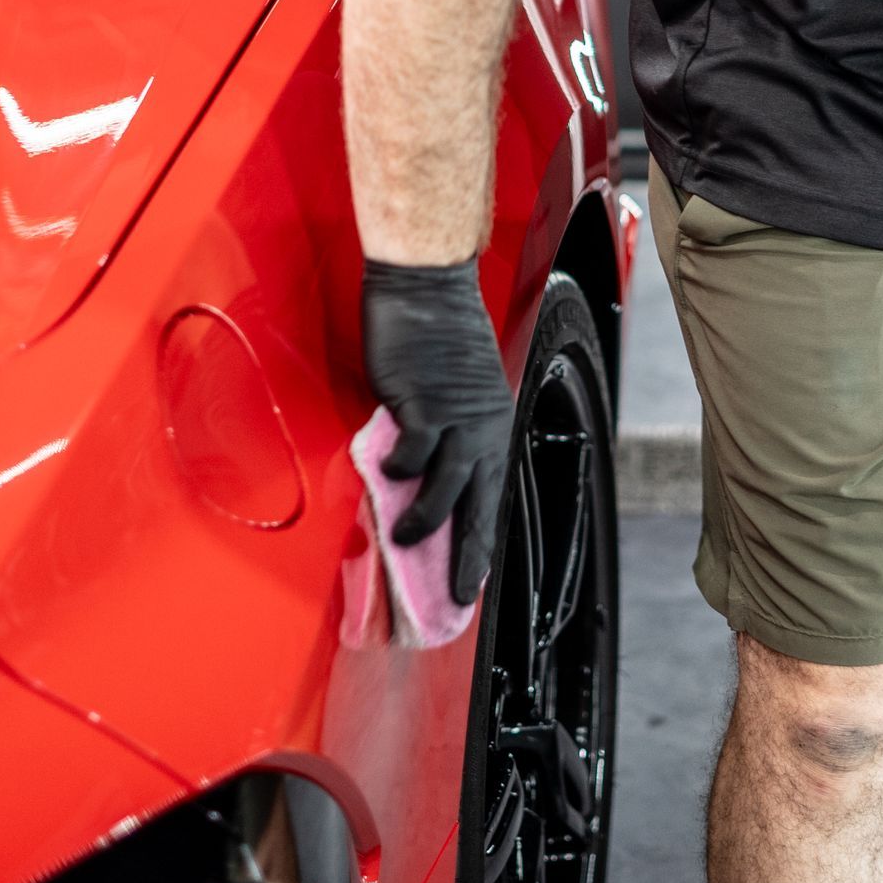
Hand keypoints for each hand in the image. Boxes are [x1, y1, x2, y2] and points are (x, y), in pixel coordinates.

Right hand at [361, 260, 513, 605]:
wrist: (426, 286)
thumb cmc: (436, 334)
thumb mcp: (452, 391)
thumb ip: (442, 435)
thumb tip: (417, 480)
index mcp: (491, 427)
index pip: (493, 499)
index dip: (482, 545)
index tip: (471, 584)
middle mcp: (481, 427)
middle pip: (481, 506)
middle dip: (467, 557)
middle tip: (454, 595)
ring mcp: (455, 416)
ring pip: (447, 487)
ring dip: (426, 520)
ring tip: (403, 541)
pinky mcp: (423, 402)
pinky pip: (414, 451)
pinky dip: (399, 469)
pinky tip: (388, 474)